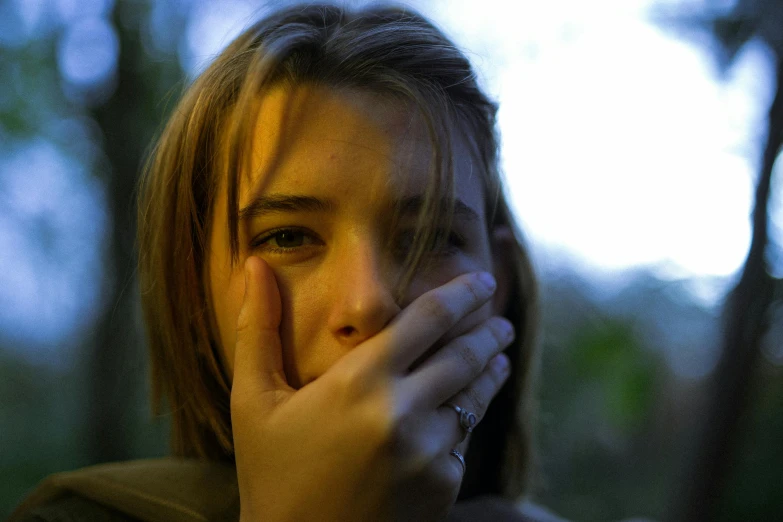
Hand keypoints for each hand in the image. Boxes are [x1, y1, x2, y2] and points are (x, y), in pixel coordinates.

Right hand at [232, 256, 514, 521]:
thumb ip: (259, 329)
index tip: (484, 281)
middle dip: (490, 334)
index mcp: (359, 382)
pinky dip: (468, 418)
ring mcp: (430, 453)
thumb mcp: (253, 401)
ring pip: (475, 397)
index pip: (429, 319)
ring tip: (502, 357)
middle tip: (503, 323)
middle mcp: (403, 413)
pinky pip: (464, 440)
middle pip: (466, 355)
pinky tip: (468, 411)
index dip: (463, 294)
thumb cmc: (271, 474)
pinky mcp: (443, 486)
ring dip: (492, 372)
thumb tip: (253, 265)